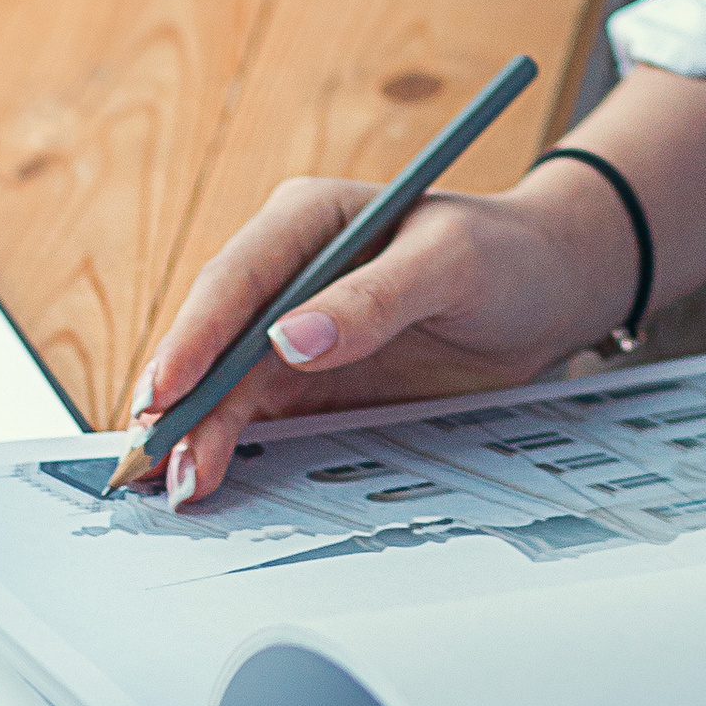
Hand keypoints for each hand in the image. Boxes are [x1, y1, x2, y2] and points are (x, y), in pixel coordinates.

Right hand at [130, 67, 705, 503]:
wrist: (550, 291)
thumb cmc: (506, 255)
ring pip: (224, 384)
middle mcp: (289, 271)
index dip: (196, 334)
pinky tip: (203, 479)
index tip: (170, 387)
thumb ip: (375, 298)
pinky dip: (224, 445)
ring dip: (195, 432)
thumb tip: (291, 338)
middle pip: (215, 337)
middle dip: (182, 399)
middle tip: (155, 460)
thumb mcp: (452, 264)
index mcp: (309, 218)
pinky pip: (254, 413)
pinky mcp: (309, 378)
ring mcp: (292, 327)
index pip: (238, 276)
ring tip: (180, 487)